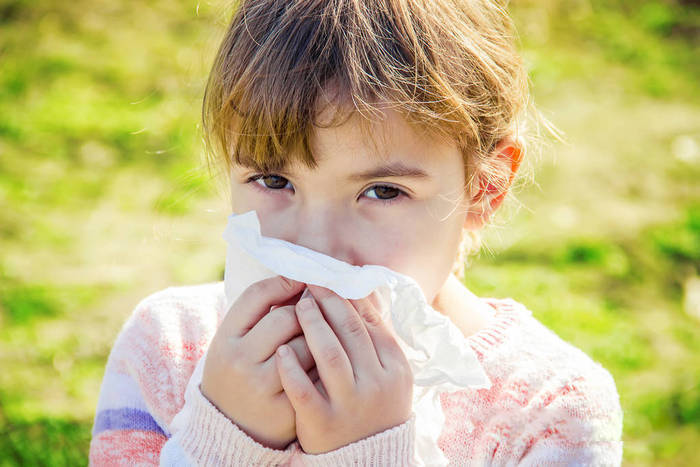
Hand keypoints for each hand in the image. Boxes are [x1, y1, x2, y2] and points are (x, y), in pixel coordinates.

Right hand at [200, 276, 315, 448]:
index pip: (258, 295)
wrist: (230, 430)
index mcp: (225, 338)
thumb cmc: (240, 372)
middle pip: (286, 317)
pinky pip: (316, 374)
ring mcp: (261, 387)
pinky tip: (327, 362)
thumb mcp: (235, 340)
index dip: (284, 281)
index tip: (303, 278)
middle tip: (315, 311)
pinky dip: (324, 364)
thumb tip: (302, 279)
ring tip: (320, 337)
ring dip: (319, 336)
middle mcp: (239, 361)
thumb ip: (260, 311)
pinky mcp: (285, 409)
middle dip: (306, 310)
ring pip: (306, 344)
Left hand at [275, 285, 412, 453]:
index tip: (331, 280)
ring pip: (330, 356)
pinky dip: (292, 368)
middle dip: (329, 304)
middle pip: (350, 333)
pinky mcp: (323, 422)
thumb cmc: (374, 405)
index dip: (349, 299)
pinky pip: (304, 390)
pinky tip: (281, 350)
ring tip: (298, 306)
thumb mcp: (387, 373)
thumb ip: (376, 336)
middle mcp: (376, 385)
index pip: (371, 323)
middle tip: (311, 285)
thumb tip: (362, 291)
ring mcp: (350, 404)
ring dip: (312, 326)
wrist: (368, 458)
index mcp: (395, 368)